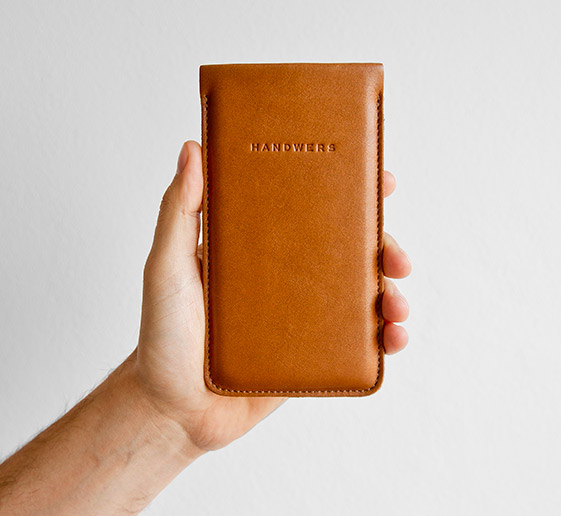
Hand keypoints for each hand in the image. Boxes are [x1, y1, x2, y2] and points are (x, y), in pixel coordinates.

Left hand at [133, 140, 411, 452]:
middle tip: (397, 257)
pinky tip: (393, 338)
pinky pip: (358, 343)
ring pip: (361, 295)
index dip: (346, 190)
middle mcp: (285, 276)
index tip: (377, 179)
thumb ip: (178, 212)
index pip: (307, 207)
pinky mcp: (310, 355)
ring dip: (391, 293)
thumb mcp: (167, 267)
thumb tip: (192, 149)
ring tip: (396, 304)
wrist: (173, 411)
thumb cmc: (163, 336)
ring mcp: (301, 316)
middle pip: (348, 249)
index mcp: (257, 246)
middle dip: (384, 246)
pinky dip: (385, 338)